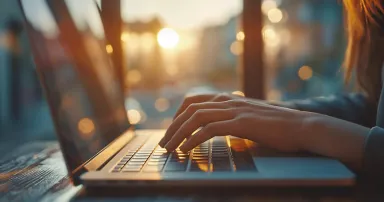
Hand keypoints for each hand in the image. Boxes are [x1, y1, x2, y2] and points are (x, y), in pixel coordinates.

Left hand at [159, 97, 310, 152]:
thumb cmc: (278, 127)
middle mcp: (229, 101)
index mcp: (230, 99)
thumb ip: (234, 120)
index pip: (195, 100)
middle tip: (164, 143)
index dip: (179, 114)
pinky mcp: (241, 123)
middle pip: (190, 109)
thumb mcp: (251, 119)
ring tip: (169, 148)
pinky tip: (186, 150)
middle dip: (173, 126)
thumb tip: (220, 130)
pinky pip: (209, 130)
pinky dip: (193, 139)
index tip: (172, 129)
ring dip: (178, 134)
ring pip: (196, 118)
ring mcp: (235, 111)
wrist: (302, 126)